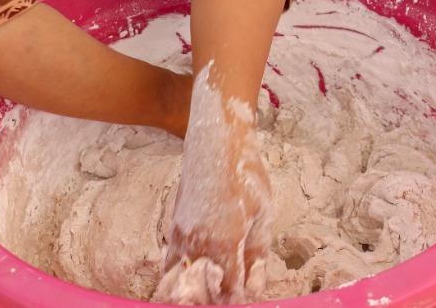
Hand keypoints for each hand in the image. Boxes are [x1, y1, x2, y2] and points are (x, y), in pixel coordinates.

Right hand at [156, 82, 271, 303]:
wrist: (217, 143)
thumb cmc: (246, 177)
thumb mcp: (263, 216)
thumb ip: (257, 256)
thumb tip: (254, 289)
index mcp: (222, 246)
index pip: (226, 292)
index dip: (236, 300)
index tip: (244, 299)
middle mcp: (195, 247)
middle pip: (196, 294)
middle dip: (209, 300)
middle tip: (225, 294)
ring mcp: (179, 237)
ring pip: (177, 281)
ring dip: (192, 291)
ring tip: (209, 288)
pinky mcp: (174, 227)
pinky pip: (171, 262)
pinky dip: (180, 275)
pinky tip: (197, 271)